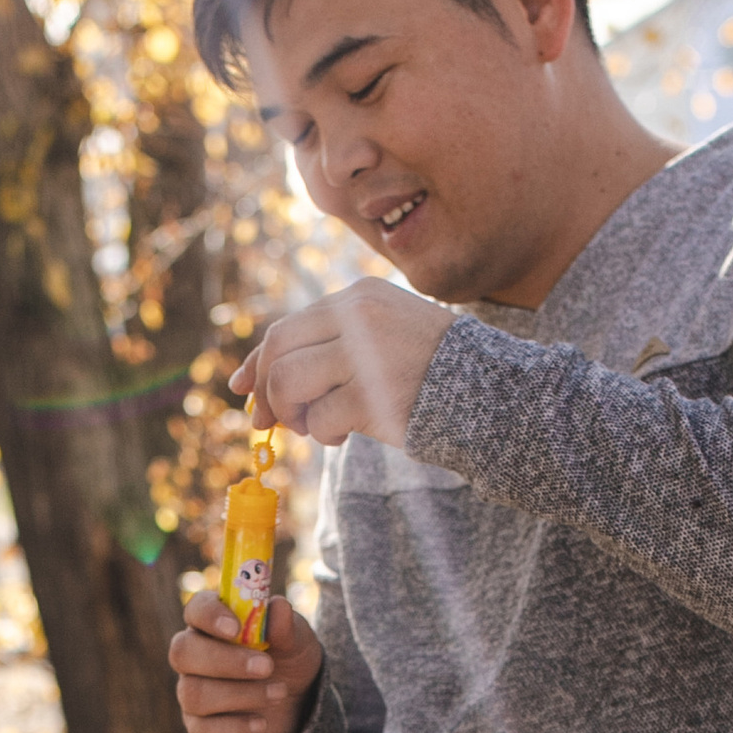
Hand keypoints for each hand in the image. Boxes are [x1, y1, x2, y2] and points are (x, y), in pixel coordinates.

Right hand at [169, 584, 323, 732]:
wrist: (296, 708)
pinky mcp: (201, 730)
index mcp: (212, 624)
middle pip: (183, 653)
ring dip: (241, 694)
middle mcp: (194, 657)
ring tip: (279, 693)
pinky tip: (261, 724)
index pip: (195, 610)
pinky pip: (204, 732)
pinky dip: (236, 728)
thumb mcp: (297, 642)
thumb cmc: (287, 662)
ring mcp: (193, 693)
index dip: (209, 616)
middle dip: (226, 660)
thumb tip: (279, 607)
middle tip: (267, 667)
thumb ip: (287, 626)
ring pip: (195, 693)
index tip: (235, 627)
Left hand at [232, 279, 450, 448]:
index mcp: (358, 297)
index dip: (257, 362)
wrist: (489, 392)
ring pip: (289, 382)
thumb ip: (329, 347)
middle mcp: (358, 317)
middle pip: (278, 351)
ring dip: (291, 414)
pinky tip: (342, 435)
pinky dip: (322, 434)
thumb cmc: (430, 370)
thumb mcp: (381, 337)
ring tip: (313, 426)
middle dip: (266, 391)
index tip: (243, 388)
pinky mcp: (372, 396)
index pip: (286, 328)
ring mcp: (365, 355)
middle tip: (271, 420)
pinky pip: (320, 418)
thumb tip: (255, 383)